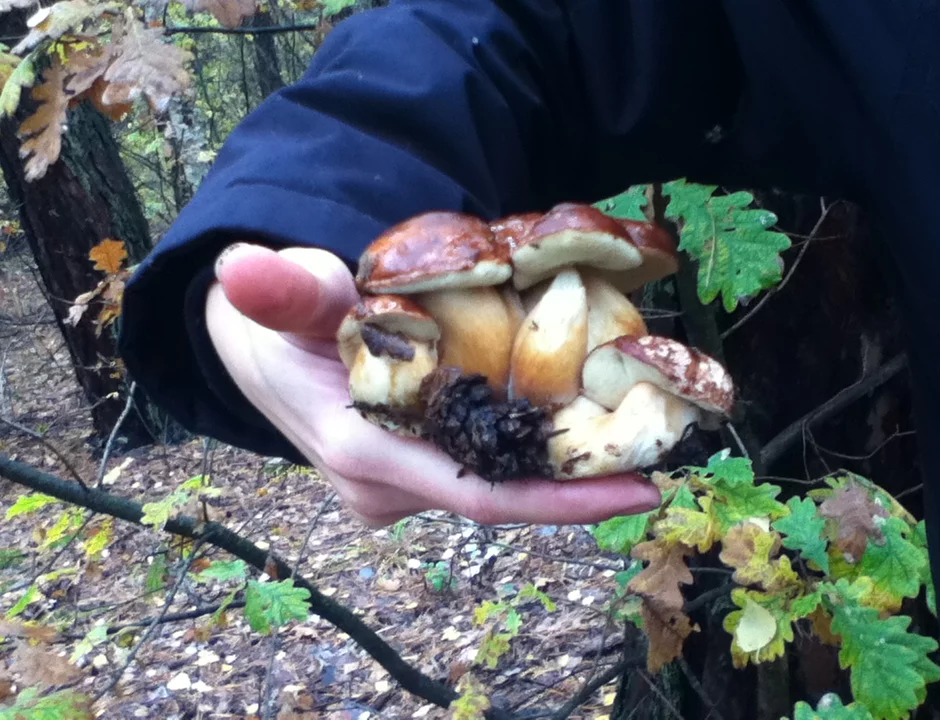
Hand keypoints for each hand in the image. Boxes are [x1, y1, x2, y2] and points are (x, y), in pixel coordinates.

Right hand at [204, 242, 661, 526]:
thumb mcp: (281, 300)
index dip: (561, 499)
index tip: (639, 491)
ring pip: (494, 478)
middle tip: (661, 445)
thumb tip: (243, 268)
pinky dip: (526, 442)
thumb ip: (282, 289)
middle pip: (502, 492)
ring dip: (558, 459)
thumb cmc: (274, 324)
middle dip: (579, 478)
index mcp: (364, 455)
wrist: (256, 352)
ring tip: (633, 425)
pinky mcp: (413, 470)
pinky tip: (573, 416)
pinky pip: (482, 461)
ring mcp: (402, 485)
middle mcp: (389, 487)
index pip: (478, 494)